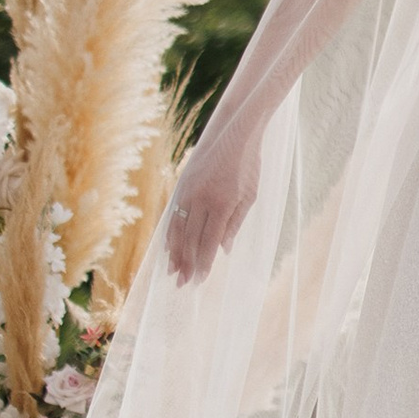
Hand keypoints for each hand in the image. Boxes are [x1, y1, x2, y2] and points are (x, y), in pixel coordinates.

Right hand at [164, 140, 260, 284]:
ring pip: (178, 229)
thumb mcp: (250, 195)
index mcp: (222, 203)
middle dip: (186, 264)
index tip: (199, 281)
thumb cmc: (248, 166)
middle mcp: (202, 199)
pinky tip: (168, 247)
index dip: (203, 263)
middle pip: (190, 239)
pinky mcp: (182, 185)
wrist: (235, 132)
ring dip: (174, 253)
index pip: (209, 242)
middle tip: (182, 285)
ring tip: (172, 272)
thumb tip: (223, 251)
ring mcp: (189, 191)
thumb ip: (235, 224)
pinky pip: (173, 214)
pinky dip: (170, 233)